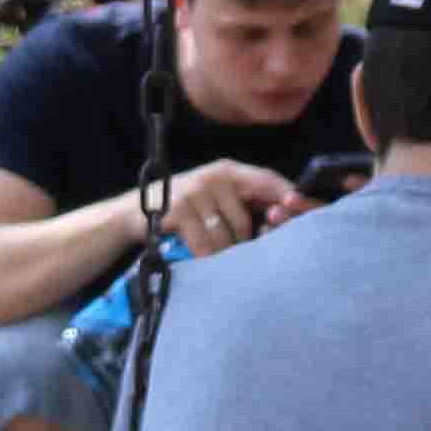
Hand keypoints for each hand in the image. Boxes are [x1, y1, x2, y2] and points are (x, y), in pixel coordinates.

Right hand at [154, 160, 289, 256]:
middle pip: (245, 221)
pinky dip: (205, 258)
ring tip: (214, 255)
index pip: (268, 181)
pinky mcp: (178, 210)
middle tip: (235, 254)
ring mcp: (195, 192)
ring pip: (225, 237)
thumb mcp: (215, 195)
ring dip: (222, 254)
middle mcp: (214, 176)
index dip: (286, 199)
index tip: (296, 217)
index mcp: (229, 170)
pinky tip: (201, 260)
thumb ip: (245, 200)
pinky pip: (204, 245)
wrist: (134, 211)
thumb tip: (282, 218)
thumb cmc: (186, 208)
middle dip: (243, 244)